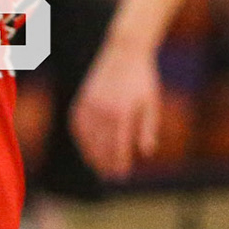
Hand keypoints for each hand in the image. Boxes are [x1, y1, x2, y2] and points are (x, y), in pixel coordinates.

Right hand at [68, 40, 161, 179]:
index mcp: (122, 113)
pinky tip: (85, 146)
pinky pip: (77, 124)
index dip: (118, 163)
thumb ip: (148, 128)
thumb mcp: (151, 103)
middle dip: (104, 163)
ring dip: (90, 154)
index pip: (118, 146)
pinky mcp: (82, 99)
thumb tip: (145, 152)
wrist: (124, 51)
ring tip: (96, 166)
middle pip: (100, 145)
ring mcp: (89, 104)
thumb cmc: (142, 79)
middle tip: (109, 176)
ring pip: (86, 137)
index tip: (121, 175)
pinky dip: (80, 138)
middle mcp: (102, 111)